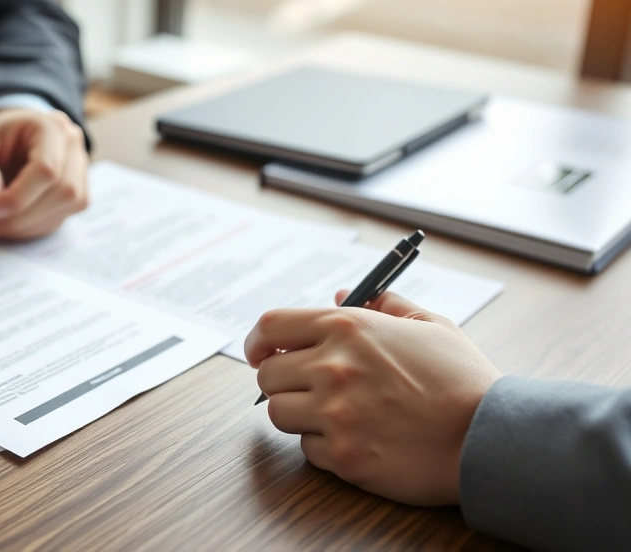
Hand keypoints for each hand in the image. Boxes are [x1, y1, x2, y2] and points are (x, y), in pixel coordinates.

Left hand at [0, 107, 88, 239]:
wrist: (9, 138)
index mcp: (51, 127)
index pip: (46, 169)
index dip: (18, 197)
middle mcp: (72, 147)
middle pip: (61, 193)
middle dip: (19, 218)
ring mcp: (80, 171)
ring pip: (64, 210)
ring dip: (24, 226)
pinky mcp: (78, 193)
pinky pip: (60, 219)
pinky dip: (30, 228)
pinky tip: (6, 223)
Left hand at [245, 291, 500, 505]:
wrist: (491, 439)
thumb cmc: (463, 381)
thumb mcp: (430, 326)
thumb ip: (384, 304)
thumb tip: (343, 294)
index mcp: (347, 328)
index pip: (271, 327)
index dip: (258, 341)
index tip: (260, 353)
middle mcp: (332, 367)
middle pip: (267, 375)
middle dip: (281, 380)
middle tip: (305, 387)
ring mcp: (334, 414)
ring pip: (278, 413)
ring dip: (298, 414)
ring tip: (334, 414)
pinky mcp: (342, 455)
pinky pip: (307, 448)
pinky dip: (323, 446)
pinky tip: (356, 439)